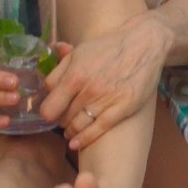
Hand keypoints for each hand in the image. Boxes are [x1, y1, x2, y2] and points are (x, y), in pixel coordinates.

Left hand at [37, 14, 169, 150]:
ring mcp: (107, 100)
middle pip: (63, 118)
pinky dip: (85, 139)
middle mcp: (89, 90)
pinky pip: (99, 129)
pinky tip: (76, 144)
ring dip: (70, 131)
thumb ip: (58, 71)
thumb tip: (44, 88)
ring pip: (78, 126)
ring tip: (69, 131)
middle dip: (60, 120)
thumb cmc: (109, 47)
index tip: (51, 112)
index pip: (49, 108)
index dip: (47, 112)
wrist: (144, 43)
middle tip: (62, 119)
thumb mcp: (78, 52)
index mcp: (75, 75)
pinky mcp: (124, 108)